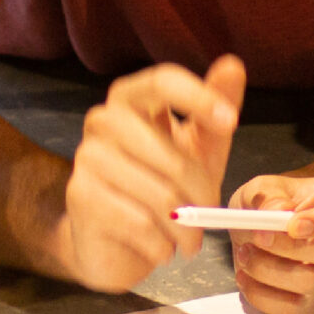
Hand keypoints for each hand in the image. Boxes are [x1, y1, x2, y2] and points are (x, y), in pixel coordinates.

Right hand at [54, 55, 245, 291]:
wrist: (115, 245)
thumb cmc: (162, 188)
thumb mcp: (198, 150)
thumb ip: (214, 112)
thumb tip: (233, 65)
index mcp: (132, 99)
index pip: (162, 82)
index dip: (199, 98)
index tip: (231, 122)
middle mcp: (104, 120)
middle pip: (170, 154)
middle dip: (200, 192)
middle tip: (210, 214)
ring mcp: (88, 157)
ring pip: (159, 195)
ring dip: (185, 227)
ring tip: (189, 239)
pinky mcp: (80, 196)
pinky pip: (140, 222)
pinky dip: (162, 244)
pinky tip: (162, 249)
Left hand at [227, 172, 313, 313]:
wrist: (268, 230)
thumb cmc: (277, 201)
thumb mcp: (267, 187)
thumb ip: (268, 195)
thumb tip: (277, 210)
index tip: (292, 225)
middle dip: (294, 249)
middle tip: (259, 238)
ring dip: (275, 273)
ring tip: (246, 255)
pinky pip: (300, 310)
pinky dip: (267, 297)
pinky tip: (248, 278)